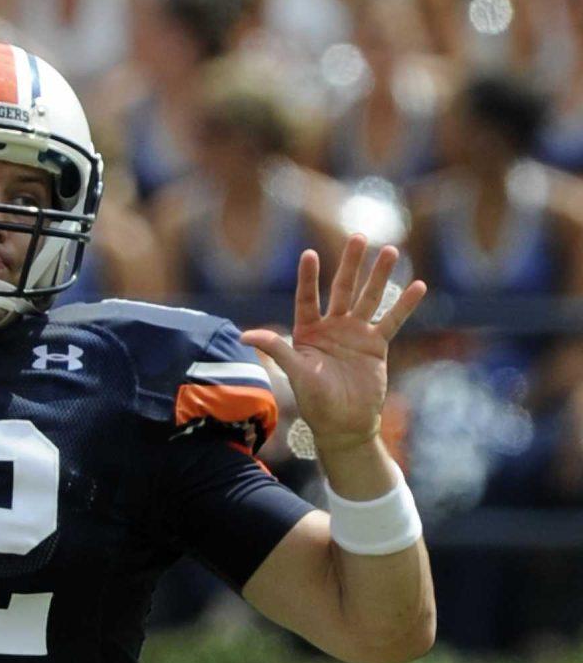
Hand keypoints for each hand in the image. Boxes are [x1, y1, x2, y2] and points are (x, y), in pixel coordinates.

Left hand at [240, 235, 425, 454]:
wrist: (344, 424)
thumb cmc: (315, 401)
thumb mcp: (295, 371)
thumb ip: (276, 349)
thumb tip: (244, 335)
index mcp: (307, 331)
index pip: (307, 297)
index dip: (308, 277)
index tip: (309, 254)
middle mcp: (332, 327)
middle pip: (342, 289)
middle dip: (350, 264)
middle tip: (359, 237)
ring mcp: (355, 334)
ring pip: (369, 298)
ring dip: (379, 275)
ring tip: (390, 250)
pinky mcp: (377, 345)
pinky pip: (392, 321)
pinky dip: (404, 305)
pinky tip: (419, 286)